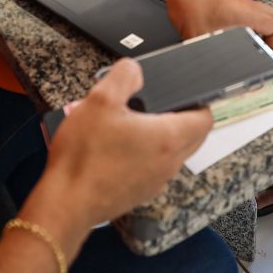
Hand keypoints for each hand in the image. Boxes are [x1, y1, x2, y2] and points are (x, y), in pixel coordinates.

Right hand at [42, 59, 212, 228]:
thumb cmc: (84, 156)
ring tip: (133, 126)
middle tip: (157, 107)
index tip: (186, 95)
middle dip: (183, 119)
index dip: (200, 102)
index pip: (205, 119)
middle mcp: (169, 163)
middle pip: (194, 137)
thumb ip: (124, 75)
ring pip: (174, 154)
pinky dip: (148, 156)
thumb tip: (136, 70)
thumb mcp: (100, 100)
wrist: (66, 202)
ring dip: (163, 139)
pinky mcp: (142, 193)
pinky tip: (120, 149)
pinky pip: (156, 169)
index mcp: (167, 137)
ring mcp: (157, 181)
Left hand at [159, 0, 272, 51]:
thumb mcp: (200, 38)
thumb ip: (207, 57)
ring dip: (258, 28)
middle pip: (272, 18)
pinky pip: (244, 10)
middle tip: (264, 51)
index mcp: (246, 13)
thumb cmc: (189, 1)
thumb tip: (205, 72)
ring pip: (258, 13)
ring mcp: (236, 0)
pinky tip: (231, 33)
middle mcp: (245, 4)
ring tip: (250, 44)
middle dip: (271, 37)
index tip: (271, 57)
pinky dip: (245, 22)